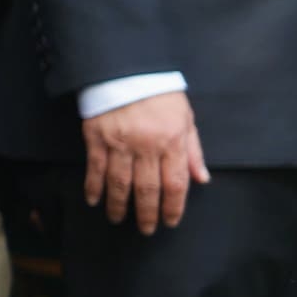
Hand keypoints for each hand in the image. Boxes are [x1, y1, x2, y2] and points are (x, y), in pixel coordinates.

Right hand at [82, 89, 206, 232]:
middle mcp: (146, 146)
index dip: (173, 207)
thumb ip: (193, 151)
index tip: (170, 221)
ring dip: (119, 205)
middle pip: (147, 189)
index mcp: (171, 142)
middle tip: (147, 229)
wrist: (126, 66)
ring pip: (120, 183)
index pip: (175, 184)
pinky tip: (94, 200)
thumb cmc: (159, 93)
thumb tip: (202, 179)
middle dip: (147, 213)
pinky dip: (93, 187)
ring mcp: (119, 142)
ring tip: (118, 219)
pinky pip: (95, 168)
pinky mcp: (96, 136)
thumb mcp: (185, 118)